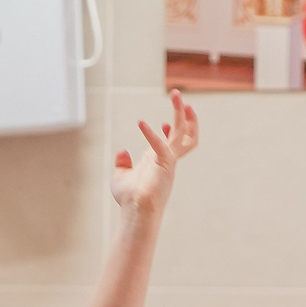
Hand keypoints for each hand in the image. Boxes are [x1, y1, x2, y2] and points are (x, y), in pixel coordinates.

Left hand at [109, 89, 199, 216]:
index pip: (173, 142)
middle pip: (184, 132)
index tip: (165, 122)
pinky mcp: (166, 164)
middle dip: (182, 113)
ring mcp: (169, 161)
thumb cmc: (129, 199)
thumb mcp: (121, 177)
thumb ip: (122, 164)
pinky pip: (161, 144)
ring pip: (183, 133)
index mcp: (161, 161)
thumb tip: (122, 151)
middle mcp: (168, 159)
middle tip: (176, 94)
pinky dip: (151, 134)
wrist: (136, 212)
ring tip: (177, 96)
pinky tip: (140, 123)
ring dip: (181, 114)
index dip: (171, 130)